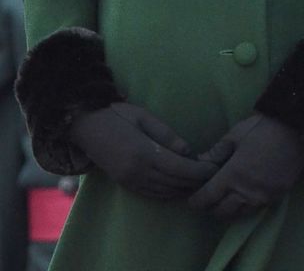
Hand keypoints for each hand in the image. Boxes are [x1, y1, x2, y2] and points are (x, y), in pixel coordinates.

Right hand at [69, 102, 217, 198]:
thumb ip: (167, 135)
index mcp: (143, 153)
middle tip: (213, 176)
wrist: (85, 125)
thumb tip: (189, 151)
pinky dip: (169, 193)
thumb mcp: (144, 116)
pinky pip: (153, 194)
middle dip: (196, 182)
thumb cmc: (116, 114)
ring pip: (165, 193)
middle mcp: (137, 172)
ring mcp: (130, 181)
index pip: (180, 169)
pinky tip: (179, 187)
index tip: (213, 168)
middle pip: (175, 184)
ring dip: (184, 189)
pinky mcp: (125, 185)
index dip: (199, 171)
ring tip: (200, 181)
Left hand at [188, 113, 303, 217]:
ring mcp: (262, 197)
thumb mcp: (235, 135)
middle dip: (211, 208)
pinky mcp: (275, 198)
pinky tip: (241, 199)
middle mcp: (246, 192)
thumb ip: (217, 151)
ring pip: (239, 214)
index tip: (191, 200)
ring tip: (222, 202)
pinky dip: (244, 208)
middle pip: (222, 211)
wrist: (295, 131)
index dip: (197, 201)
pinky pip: (255, 210)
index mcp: (233, 175)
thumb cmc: (262, 128)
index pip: (209, 197)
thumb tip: (201, 161)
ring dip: (228, 210)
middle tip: (206, 200)